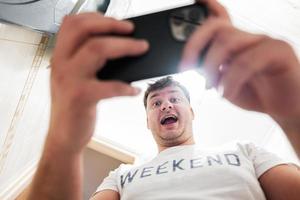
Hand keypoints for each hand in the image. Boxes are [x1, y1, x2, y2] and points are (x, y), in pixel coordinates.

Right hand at [48, 13, 148, 152]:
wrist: (64, 136)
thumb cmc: (75, 105)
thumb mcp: (76, 78)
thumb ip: (89, 62)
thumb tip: (122, 48)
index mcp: (60, 56)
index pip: (72, 23)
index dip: (96, 17)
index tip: (116, 21)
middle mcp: (61, 64)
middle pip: (84, 30)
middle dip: (111, 24)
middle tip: (132, 29)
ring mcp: (69, 80)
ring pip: (97, 50)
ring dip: (125, 47)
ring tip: (142, 48)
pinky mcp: (80, 98)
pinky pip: (109, 86)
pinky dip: (126, 87)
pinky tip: (134, 90)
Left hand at [181, 1, 299, 131]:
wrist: (284, 108)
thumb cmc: (255, 93)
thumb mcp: (224, 84)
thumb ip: (211, 71)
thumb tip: (194, 65)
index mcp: (235, 43)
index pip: (220, 19)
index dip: (208, 6)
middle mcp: (248, 38)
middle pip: (216, 27)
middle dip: (194, 47)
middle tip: (186, 68)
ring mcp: (264, 41)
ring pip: (228, 42)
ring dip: (212, 68)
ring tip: (212, 88)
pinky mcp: (279, 51)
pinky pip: (247, 61)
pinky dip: (231, 80)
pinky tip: (227, 93)